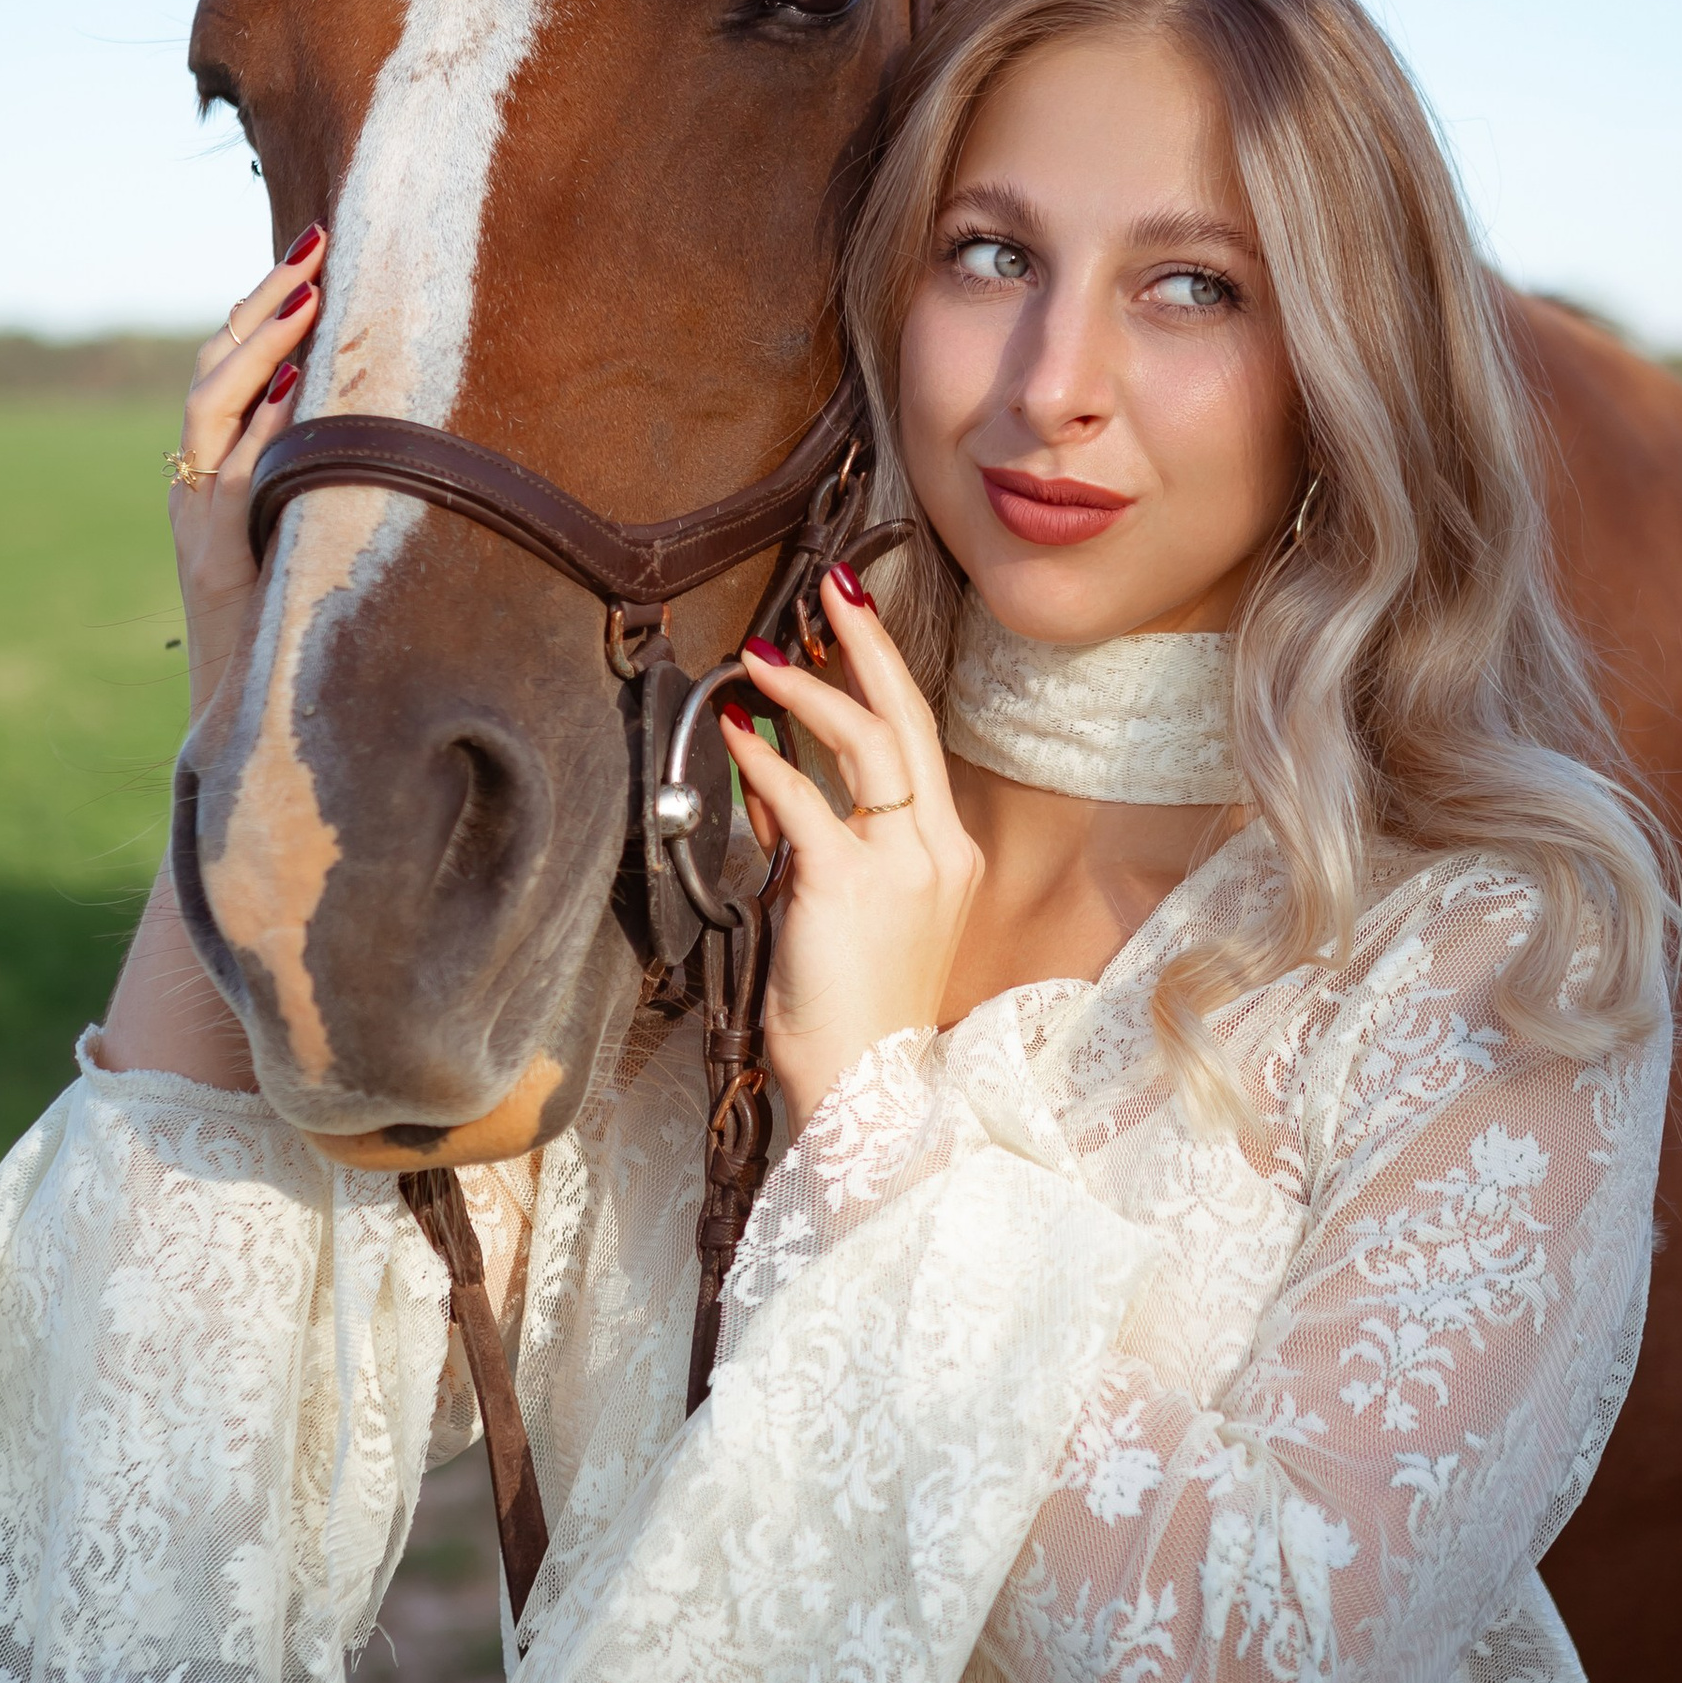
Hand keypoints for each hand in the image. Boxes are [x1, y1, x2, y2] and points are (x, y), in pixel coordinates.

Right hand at [167, 228, 325, 711]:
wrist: (248, 719)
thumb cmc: (292, 625)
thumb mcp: (309, 529)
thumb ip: (323, 472)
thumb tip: (387, 412)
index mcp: (218, 466)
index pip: (229, 363)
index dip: (263, 304)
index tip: (314, 250)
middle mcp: (198, 481)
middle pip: (214, 365)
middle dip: (264, 301)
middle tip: (316, 246)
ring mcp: (199, 518)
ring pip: (210, 407)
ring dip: (259, 345)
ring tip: (306, 296)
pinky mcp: (216, 560)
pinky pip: (233, 479)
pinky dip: (260, 427)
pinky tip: (294, 385)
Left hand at [726, 569, 982, 1121]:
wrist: (871, 1094)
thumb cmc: (855, 1020)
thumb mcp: (842, 918)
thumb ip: (813, 846)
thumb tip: (768, 783)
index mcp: (945, 856)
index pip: (914, 746)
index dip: (881, 679)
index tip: (851, 625)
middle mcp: (938, 850)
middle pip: (908, 719)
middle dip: (868, 643)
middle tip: (833, 588)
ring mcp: (902, 864)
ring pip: (868, 743)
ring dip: (809, 689)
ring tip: (761, 657)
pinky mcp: (851, 883)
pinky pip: (805, 801)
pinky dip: (766, 761)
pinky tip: (736, 735)